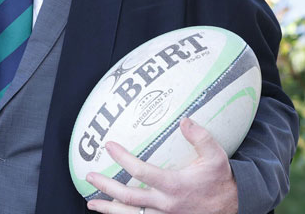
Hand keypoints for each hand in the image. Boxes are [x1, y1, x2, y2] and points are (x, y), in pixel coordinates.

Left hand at [86, 118, 237, 213]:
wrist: (234, 207)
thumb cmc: (221, 180)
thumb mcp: (217, 157)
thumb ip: (201, 138)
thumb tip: (185, 120)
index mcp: (175, 187)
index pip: (142, 172)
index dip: (123, 159)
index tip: (109, 146)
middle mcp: (167, 205)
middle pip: (130, 197)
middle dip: (107, 187)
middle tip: (90, 176)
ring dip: (110, 210)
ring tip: (92, 203)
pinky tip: (112, 212)